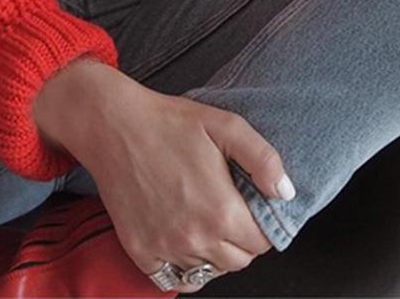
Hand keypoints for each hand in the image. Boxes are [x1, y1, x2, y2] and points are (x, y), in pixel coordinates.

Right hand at [33, 61, 290, 290]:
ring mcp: (166, 249)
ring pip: (208, 270)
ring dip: (214, 251)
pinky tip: (184, 237)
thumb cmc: (168, 122)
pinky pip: (175, 278)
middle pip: (238, 261)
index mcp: (220, 211)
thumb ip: (263, 159)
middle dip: (241, 239)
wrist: (114, 126)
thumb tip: (285, 192)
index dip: (262, 225)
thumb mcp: (226, 126)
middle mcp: (195, 239)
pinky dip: (184, 265)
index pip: (261, 243)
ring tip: (206, 218)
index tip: (252, 207)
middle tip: (229, 210)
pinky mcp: (141, 252)